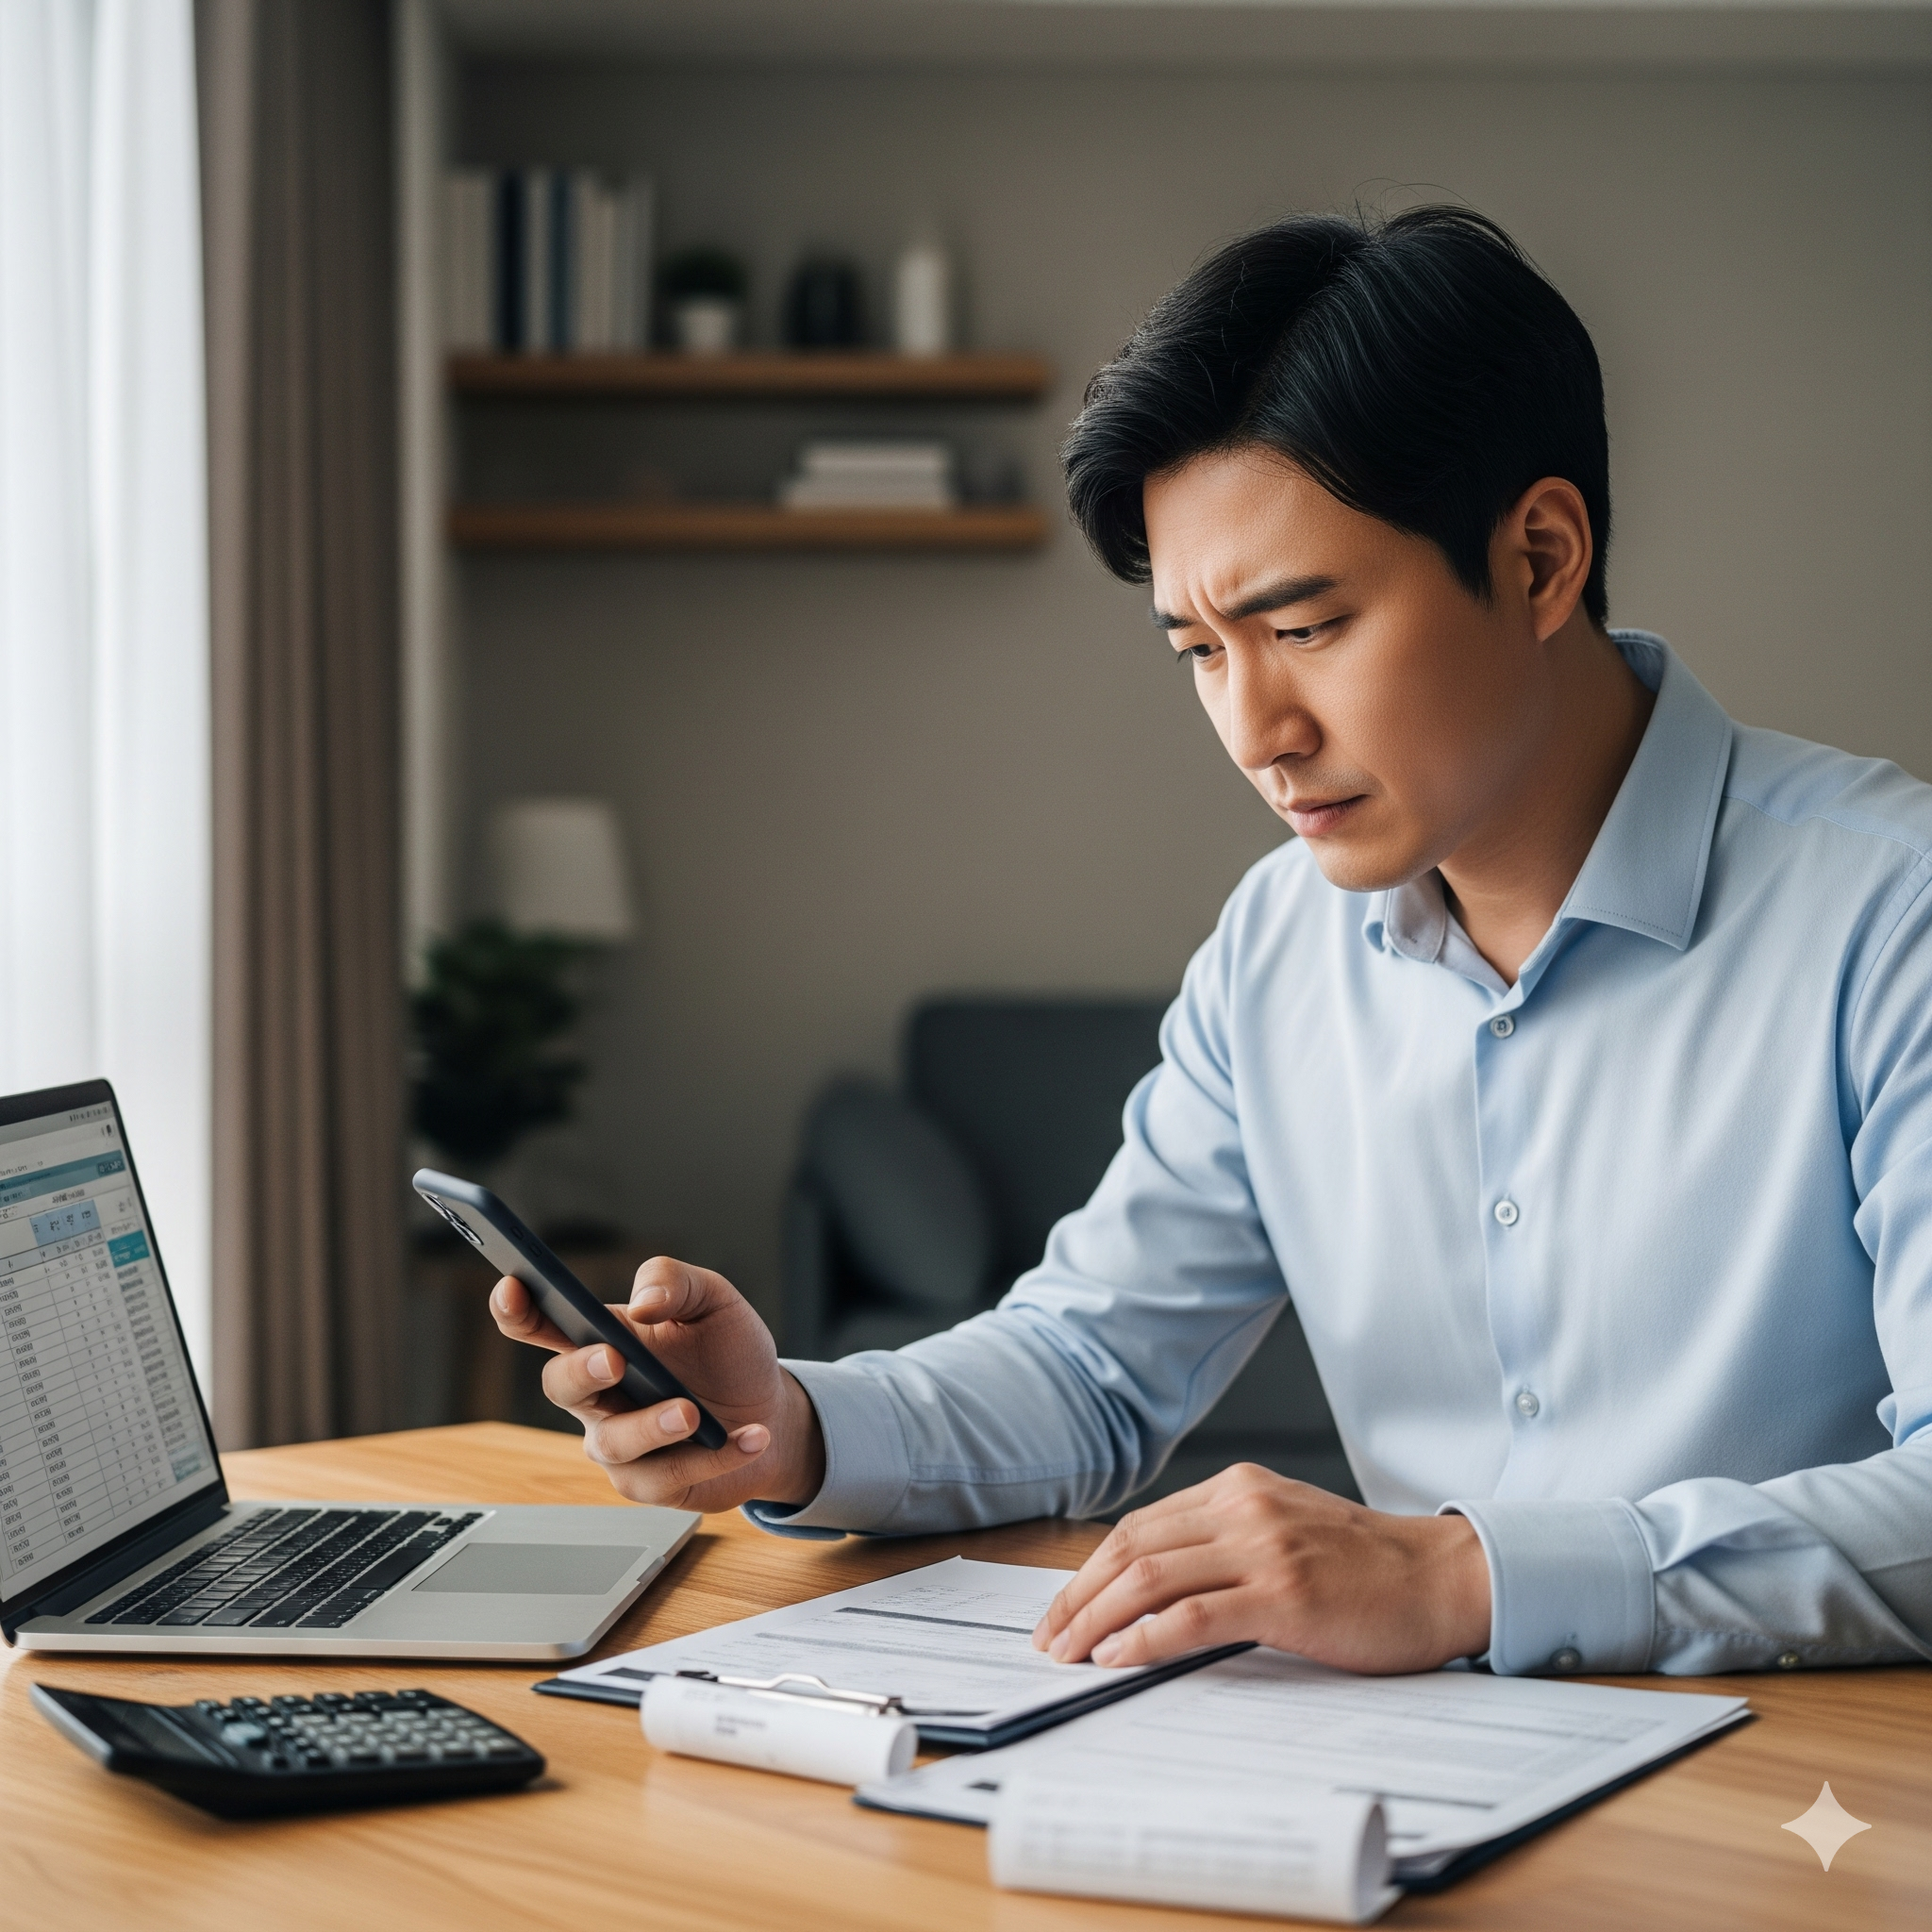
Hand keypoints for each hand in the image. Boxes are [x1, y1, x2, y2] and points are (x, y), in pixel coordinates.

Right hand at [489, 1258, 825, 1514]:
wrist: (772, 1410)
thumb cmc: (729, 1353)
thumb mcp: (713, 1300)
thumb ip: (675, 1281)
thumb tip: (643, 1301)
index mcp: (603, 1339)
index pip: (541, 1323)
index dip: (516, 1308)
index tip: (513, 1287)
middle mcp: (599, 1394)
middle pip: (561, 1385)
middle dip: (581, 1371)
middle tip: (615, 1359)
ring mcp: (619, 1442)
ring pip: (614, 1442)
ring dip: (653, 1426)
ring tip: (693, 1412)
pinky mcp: (649, 1483)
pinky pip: (668, 1476)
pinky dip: (715, 1456)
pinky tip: (751, 1437)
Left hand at [1032, 1462, 1490, 1673]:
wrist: (1442, 1579)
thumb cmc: (1368, 1568)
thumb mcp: (1285, 1531)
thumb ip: (1226, 1543)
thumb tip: (1153, 1589)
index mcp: (1238, 1488)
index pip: (1140, 1526)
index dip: (1090, 1570)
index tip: (1063, 1607)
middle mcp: (1243, 1507)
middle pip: (1132, 1548)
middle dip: (1079, 1595)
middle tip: (1049, 1638)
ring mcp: (1263, 1547)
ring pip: (1150, 1577)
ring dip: (1097, 1618)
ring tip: (1070, 1653)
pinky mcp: (1283, 1593)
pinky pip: (1191, 1614)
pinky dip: (1144, 1636)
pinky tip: (1118, 1656)